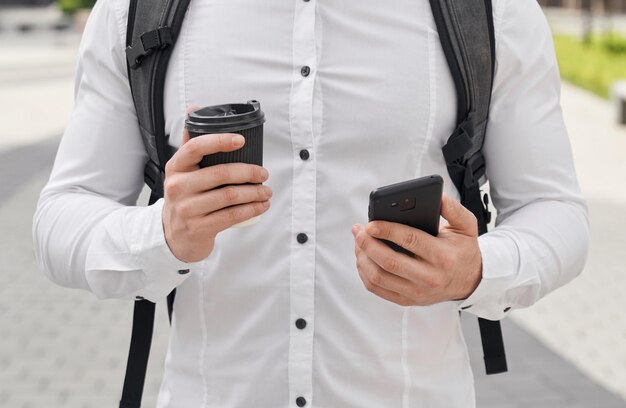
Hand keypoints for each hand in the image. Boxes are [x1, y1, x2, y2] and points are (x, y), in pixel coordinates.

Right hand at [162, 107, 271, 262]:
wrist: (174, 235)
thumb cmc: (184, 196)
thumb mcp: (181, 170)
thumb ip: (190, 142)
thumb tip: (194, 108)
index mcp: (176, 166)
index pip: (196, 147)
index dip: (220, 141)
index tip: (241, 140)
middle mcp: (178, 186)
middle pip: (220, 173)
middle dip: (249, 173)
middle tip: (264, 173)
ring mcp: (187, 209)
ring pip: (230, 196)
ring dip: (255, 193)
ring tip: (266, 191)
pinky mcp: (199, 228)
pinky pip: (231, 216)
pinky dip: (252, 210)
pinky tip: (261, 206)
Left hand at [352, 193, 481, 305]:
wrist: (469, 281)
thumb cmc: (463, 251)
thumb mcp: (466, 227)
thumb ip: (454, 209)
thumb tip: (439, 197)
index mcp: (443, 257)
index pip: (410, 241)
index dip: (387, 230)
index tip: (371, 223)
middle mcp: (429, 277)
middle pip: (389, 262)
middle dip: (368, 244)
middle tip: (359, 230)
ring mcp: (417, 292)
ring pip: (379, 277)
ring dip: (362, 258)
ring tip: (359, 242)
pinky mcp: (407, 300)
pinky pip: (377, 288)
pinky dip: (364, 273)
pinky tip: (362, 258)